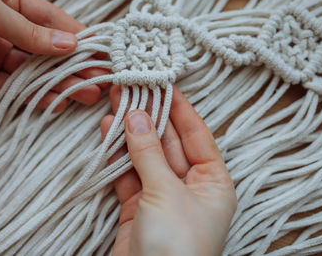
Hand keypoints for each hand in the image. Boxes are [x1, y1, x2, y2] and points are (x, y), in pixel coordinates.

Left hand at [0, 0, 107, 110]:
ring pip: (35, 71)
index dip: (80, 38)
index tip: (103, 55)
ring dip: (59, 84)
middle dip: (75, 66)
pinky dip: (33, 96)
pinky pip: (13, 87)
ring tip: (85, 96)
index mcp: (12, 1)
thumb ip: (28, 31)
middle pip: (49, 50)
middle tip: (100, 82)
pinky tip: (54, 102)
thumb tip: (68, 45)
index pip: (54, 22)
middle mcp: (8, 27)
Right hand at [100, 86, 236, 255]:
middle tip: (132, 87)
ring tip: (115, 102)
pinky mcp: (138, 207)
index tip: (164, 83)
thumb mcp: (166, 192)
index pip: (196, 134)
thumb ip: (149, 152)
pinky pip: (128, 173)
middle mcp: (189, 186)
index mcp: (212, 182)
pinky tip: (108, 131)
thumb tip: (136, 115)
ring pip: (145, 155)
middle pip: (168, 142)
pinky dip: (117, 154)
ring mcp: (162, 196)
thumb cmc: (177, 246)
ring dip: (130, 132)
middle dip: (150, 115)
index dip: (180, 108)